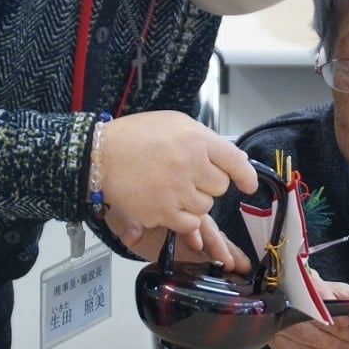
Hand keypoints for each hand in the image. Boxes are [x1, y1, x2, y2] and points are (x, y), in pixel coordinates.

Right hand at [96, 110, 257, 257]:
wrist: (100, 155)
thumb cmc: (135, 137)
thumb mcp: (175, 124)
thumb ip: (205, 141)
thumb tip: (233, 161)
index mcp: (196, 139)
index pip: (235, 160)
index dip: (246, 175)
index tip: (249, 184)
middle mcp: (190, 163)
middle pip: (220, 186)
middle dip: (207, 183)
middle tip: (185, 175)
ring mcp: (177, 189)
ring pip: (205, 206)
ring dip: (193, 201)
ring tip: (170, 186)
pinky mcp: (164, 212)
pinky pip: (190, 224)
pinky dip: (182, 218)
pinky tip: (167, 203)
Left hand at [124, 217, 251, 273]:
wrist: (132, 210)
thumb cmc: (134, 208)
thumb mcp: (128, 214)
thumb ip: (131, 225)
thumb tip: (132, 235)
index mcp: (176, 206)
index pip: (187, 218)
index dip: (192, 232)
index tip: (196, 245)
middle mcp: (190, 216)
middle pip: (207, 229)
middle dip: (217, 246)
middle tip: (227, 261)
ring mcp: (197, 229)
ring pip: (217, 237)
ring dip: (229, 251)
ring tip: (241, 266)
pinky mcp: (199, 242)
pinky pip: (218, 245)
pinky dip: (231, 254)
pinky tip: (242, 265)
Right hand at [269, 269, 348, 348]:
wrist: (290, 295)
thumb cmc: (314, 293)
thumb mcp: (335, 290)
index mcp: (304, 284)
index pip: (316, 295)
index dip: (331, 310)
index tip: (347, 320)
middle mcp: (289, 302)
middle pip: (314, 320)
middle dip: (341, 332)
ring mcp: (280, 321)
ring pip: (307, 337)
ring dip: (332, 344)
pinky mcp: (276, 337)